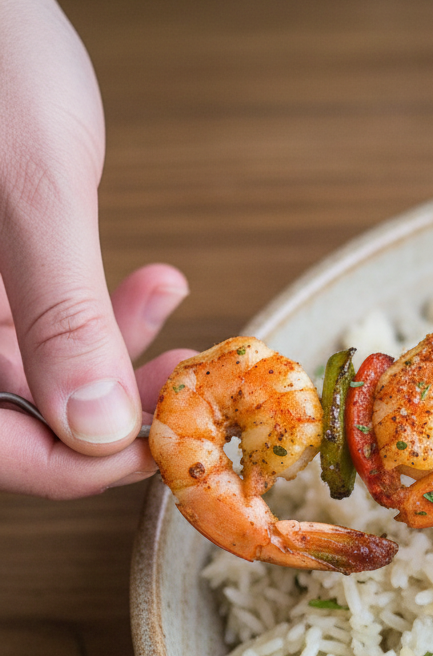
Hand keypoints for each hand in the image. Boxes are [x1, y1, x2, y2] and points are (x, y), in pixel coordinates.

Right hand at [0, 0, 194, 497]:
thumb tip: (100, 431)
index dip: (78, 465)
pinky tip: (159, 283)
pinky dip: (99, 309)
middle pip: (16, 413)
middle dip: (113, 405)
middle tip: (192, 387)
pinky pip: (35, 316)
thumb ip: (62, 315)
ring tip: (187, 331)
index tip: (166, 444)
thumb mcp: (33, 191)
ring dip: (118, 355)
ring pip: (35, 368)